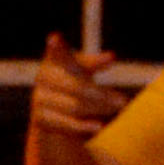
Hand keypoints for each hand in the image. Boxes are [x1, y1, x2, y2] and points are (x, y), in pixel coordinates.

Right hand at [29, 36, 127, 160]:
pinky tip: (99, 126)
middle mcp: (43, 76)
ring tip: (117, 110)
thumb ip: (94, 62)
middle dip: (101, 96)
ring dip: (98, 109)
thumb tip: (110, 57)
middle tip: (124, 102)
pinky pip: (66, 123)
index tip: (55, 38)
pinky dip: (84, 126)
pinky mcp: (40, 118)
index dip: (56, 47)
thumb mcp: (83, 70)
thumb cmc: (74, 83)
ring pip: (75, 107)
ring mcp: (39, 98)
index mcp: (54, 59)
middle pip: (77, 87)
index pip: (57, 52)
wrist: (53, 114)